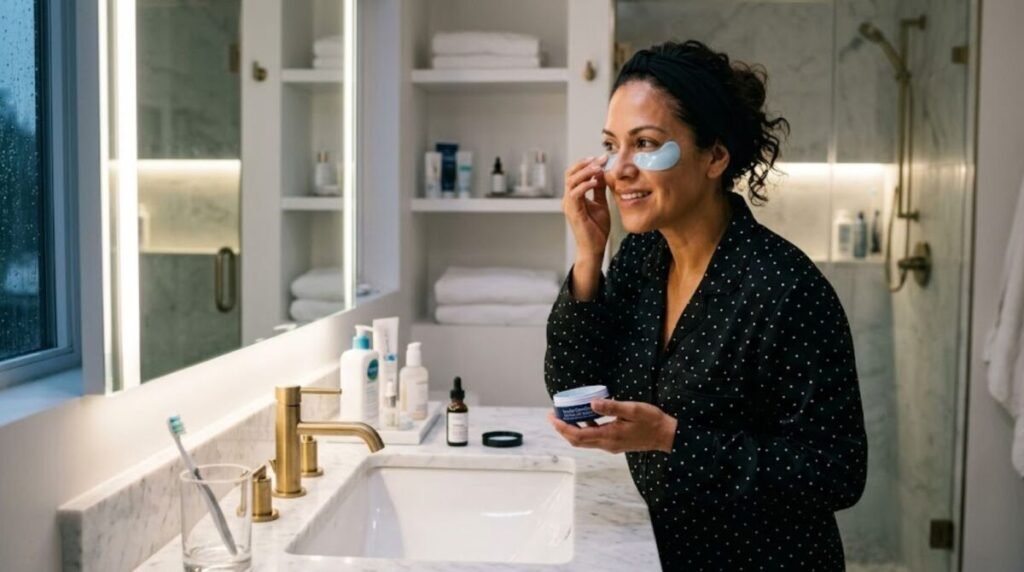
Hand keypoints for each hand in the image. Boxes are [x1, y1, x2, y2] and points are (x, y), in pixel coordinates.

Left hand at [548, 399, 677, 453]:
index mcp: (609, 436)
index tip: (553, 417)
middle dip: (563, 429)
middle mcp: (607, 444)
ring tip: (565, 415)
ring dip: (572, 430)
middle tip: (554, 416)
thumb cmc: (652, 421)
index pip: (578, 436)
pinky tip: (585, 417)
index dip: (562, 428)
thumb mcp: (633, 409)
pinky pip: (593, 439)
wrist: (666, 436)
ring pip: (584, 442)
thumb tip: (591, 403)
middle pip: (577, 441)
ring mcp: (611, 446)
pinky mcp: (615, 444)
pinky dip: (584, 430)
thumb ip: (612, 407)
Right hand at [562, 156, 610, 262]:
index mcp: (574, 196)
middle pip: (570, 173)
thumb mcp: (601, 204)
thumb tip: (602, 173)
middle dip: (585, 163)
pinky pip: (575, 193)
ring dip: (586, 172)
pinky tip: (595, 181)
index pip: (576, 174)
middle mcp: (568, 199)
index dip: (588, 164)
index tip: (603, 158)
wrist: (595, 247)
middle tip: (601, 159)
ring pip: (571, 180)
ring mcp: (569, 205)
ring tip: (599, 167)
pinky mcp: (573, 212)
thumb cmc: (597, 229)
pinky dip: (585, 185)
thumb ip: (599, 190)